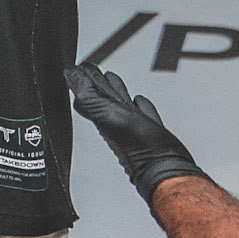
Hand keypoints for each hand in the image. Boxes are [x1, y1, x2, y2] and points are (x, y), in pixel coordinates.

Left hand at [66, 64, 204, 205]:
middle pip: (106, 97)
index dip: (86, 79)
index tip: (80, 67)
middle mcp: (117, 123)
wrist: (167, 169)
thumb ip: (89, 98)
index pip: (91, 93)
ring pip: (123, 103)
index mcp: (104, 119)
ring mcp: (135, 128)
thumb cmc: (139, 149)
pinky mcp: (152, 132)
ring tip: (113, 80)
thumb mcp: (108, 116)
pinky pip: (144, 114)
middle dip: (99, 82)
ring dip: (118, 90)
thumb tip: (71, 77)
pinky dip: (141, 105)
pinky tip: (139, 103)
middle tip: (93, 70)